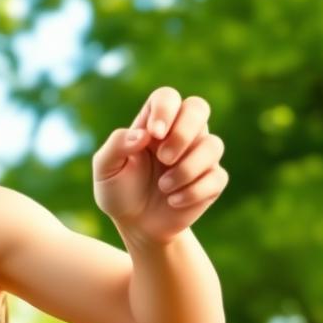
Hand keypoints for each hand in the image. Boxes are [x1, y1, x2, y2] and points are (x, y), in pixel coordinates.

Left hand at [92, 87, 228, 244]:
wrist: (136, 225)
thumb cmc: (119, 192)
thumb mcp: (105, 170)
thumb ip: (116, 146)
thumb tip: (142, 135)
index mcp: (154, 125)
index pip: (167, 97)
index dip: (165, 109)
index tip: (154, 134)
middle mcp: (181, 134)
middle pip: (198, 107)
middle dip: (183, 133)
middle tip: (164, 158)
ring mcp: (199, 156)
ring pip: (213, 145)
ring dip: (186, 169)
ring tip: (163, 187)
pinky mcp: (212, 180)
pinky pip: (217, 177)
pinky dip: (193, 191)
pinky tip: (173, 201)